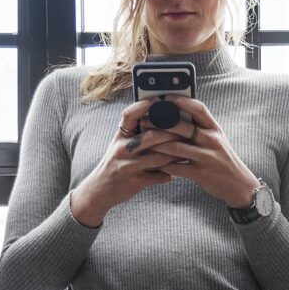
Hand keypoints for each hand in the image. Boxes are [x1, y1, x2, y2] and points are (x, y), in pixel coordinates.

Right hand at [69, 99, 182, 225]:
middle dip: (172, 134)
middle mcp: (122, 149)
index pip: (129, 115)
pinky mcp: (135, 182)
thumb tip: (160, 118)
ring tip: (188, 151)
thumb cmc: (115, 163)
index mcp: (120, 137)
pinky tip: (178, 172)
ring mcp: (128, 166)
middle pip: (151, 136)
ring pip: (158, 157)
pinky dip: (169, 174)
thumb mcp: (120, 144)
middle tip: (188, 131)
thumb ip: (135, 133)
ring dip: (175, 155)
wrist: (100, 190)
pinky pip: (158, 176)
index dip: (144, 105)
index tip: (160, 100)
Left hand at [143, 96, 260, 207]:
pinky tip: (153, 163)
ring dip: (158, 144)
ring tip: (144, 141)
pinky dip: (164, 165)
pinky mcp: (200, 174)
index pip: (199, 109)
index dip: (182, 101)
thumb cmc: (222, 159)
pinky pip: (177, 167)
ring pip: (176, 148)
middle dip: (161, 123)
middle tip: (145, 120)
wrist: (238, 184)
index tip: (166, 97)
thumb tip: (176, 115)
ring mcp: (207, 158)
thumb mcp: (216, 140)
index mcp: (215, 129)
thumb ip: (200, 129)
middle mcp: (212, 141)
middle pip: (184, 127)